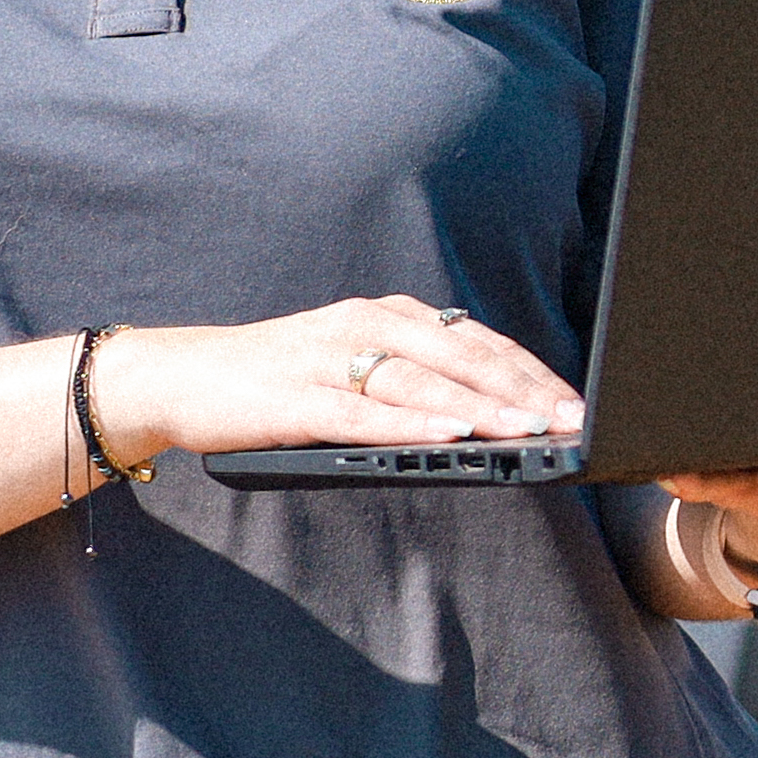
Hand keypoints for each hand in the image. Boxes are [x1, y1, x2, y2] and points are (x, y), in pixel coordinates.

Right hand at [87, 297, 585, 462]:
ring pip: (419, 385)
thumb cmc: (278, 379)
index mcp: (386, 316)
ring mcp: (328, 359)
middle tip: (570, 421)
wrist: (182, 376)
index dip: (529, 372)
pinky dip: (409, 427)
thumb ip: (410, 378)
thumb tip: (486, 416)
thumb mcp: (352, 364)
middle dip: (520, 392)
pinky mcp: (296, 399)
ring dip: (477, 409)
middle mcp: (365, 326)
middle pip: (459, 358)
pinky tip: (448, 441)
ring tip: (526, 431)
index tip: (576, 403)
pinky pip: (362, 415)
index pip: (475, 343)